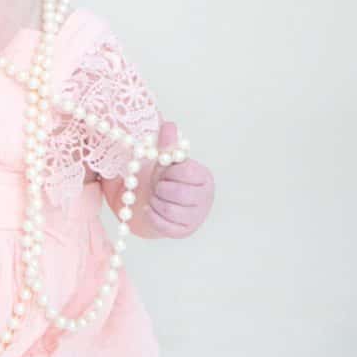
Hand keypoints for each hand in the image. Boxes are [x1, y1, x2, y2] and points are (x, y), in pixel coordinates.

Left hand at [142, 121, 214, 238]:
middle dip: (160, 188)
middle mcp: (206, 198)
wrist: (163, 202)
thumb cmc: (168, 178)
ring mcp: (197, 217)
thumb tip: (169, 125)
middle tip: (159, 186)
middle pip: (176, 193)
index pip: (183, 172)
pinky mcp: (184, 231)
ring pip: (168, 209)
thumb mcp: (167, 160)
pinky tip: (150, 208)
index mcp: (204, 177)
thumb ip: (168, 143)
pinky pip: (163, 225)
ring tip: (156, 197)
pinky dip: (151, 215)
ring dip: (155, 201)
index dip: (168, 171)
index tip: (166, 172)